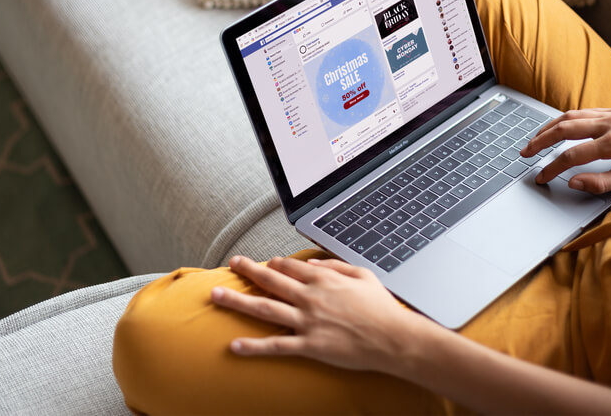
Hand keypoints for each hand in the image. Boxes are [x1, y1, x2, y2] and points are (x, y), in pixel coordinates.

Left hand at [210, 255, 430, 371]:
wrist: (394, 338)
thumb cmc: (382, 308)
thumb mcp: (363, 275)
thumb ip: (335, 265)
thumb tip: (310, 262)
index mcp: (323, 279)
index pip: (289, 266)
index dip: (274, 263)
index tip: (265, 263)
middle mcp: (310, 297)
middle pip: (270, 280)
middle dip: (247, 271)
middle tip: (231, 265)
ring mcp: (307, 321)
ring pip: (264, 308)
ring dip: (237, 301)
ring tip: (216, 295)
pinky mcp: (309, 345)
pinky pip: (276, 345)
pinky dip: (254, 346)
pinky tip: (234, 346)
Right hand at [521, 108, 610, 193]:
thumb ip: (599, 182)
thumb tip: (572, 182)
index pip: (571, 156)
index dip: (551, 168)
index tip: (541, 177)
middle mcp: (609, 124)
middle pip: (563, 129)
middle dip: (539, 141)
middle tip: (525, 153)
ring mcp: (610, 114)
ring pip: (569, 116)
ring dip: (548, 127)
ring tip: (534, 139)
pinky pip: (582, 112)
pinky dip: (564, 120)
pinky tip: (557, 128)